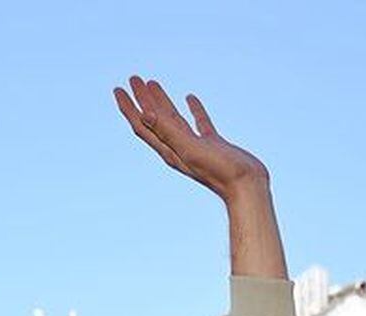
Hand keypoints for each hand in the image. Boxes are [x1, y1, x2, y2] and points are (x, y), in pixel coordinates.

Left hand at [113, 79, 268, 201]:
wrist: (246, 187)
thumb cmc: (219, 171)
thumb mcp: (190, 148)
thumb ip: (168, 131)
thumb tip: (144, 114)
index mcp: (169, 150)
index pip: (143, 125)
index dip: (129, 108)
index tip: (118, 89)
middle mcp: (178, 148)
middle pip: (153, 119)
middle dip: (141, 99)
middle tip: (132, 78)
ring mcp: (195, 146)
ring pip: (173, 119)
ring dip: (161, 101)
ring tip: (151, 83)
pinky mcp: (212, 144)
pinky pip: (198, 122)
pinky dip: (192, 109)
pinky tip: (189, 98)